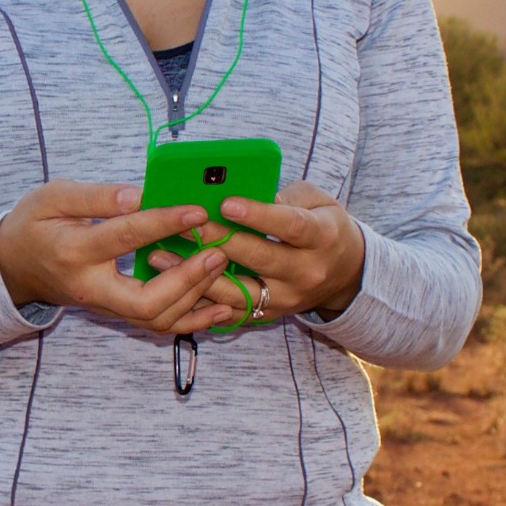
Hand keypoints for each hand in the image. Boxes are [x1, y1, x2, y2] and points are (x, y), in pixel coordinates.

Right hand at [0, 180, 252, 337]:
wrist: (13, 265)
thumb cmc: (34, 224)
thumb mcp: (52, 197)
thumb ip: (96, 196)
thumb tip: (139, 194)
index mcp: (73, 252)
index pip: (125, 238)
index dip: (164, 223)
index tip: (197, 209)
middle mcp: (91, 288)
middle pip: (146, 302)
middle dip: (188, 280)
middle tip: (216, 251)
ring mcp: (104, 307)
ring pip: (156, 319)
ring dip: (195, 299)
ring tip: (222, 267)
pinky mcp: (116, 314)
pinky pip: (157, 325)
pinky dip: (192, 319)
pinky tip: (220, 307)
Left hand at [154, 179, 364, 322]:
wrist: (346, 274)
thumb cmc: (323, 225)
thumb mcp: (314, 202)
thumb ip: (279, 196)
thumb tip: (230, 190)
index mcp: (322, 237)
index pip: (289, 225)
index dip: (258, 215)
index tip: (226, 202)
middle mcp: (307, 272)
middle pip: (259, 258)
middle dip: (218, 240)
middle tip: (183, 224)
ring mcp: (288, 299)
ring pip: (238, 291)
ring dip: (196, 274)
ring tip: (160, 256)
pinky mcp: (270, 315)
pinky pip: (230, 310)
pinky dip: (199, 298)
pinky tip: (170, 283)